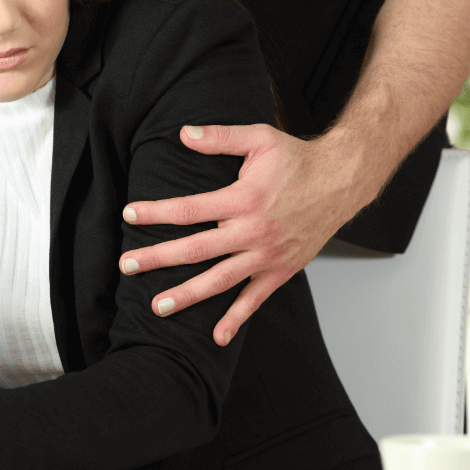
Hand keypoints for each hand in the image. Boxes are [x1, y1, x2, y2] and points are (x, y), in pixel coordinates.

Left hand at [120, 123, 374, 345]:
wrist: (342, 181)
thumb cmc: (298, 159)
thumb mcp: (259, 139)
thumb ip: (220, 137)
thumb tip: (184, 133)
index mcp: (243, 199)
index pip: (189, 209)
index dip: (156, 212)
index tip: (129, 215)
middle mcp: (253, 231)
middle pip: (197, 249)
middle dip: (158, 258)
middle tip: (127, 265)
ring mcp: (266, 255)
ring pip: (220, 280)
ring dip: (188, 294)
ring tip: (158, 307)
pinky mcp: (281, 270)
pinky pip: (255, 299)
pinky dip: (236, 319)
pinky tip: (217, 336)